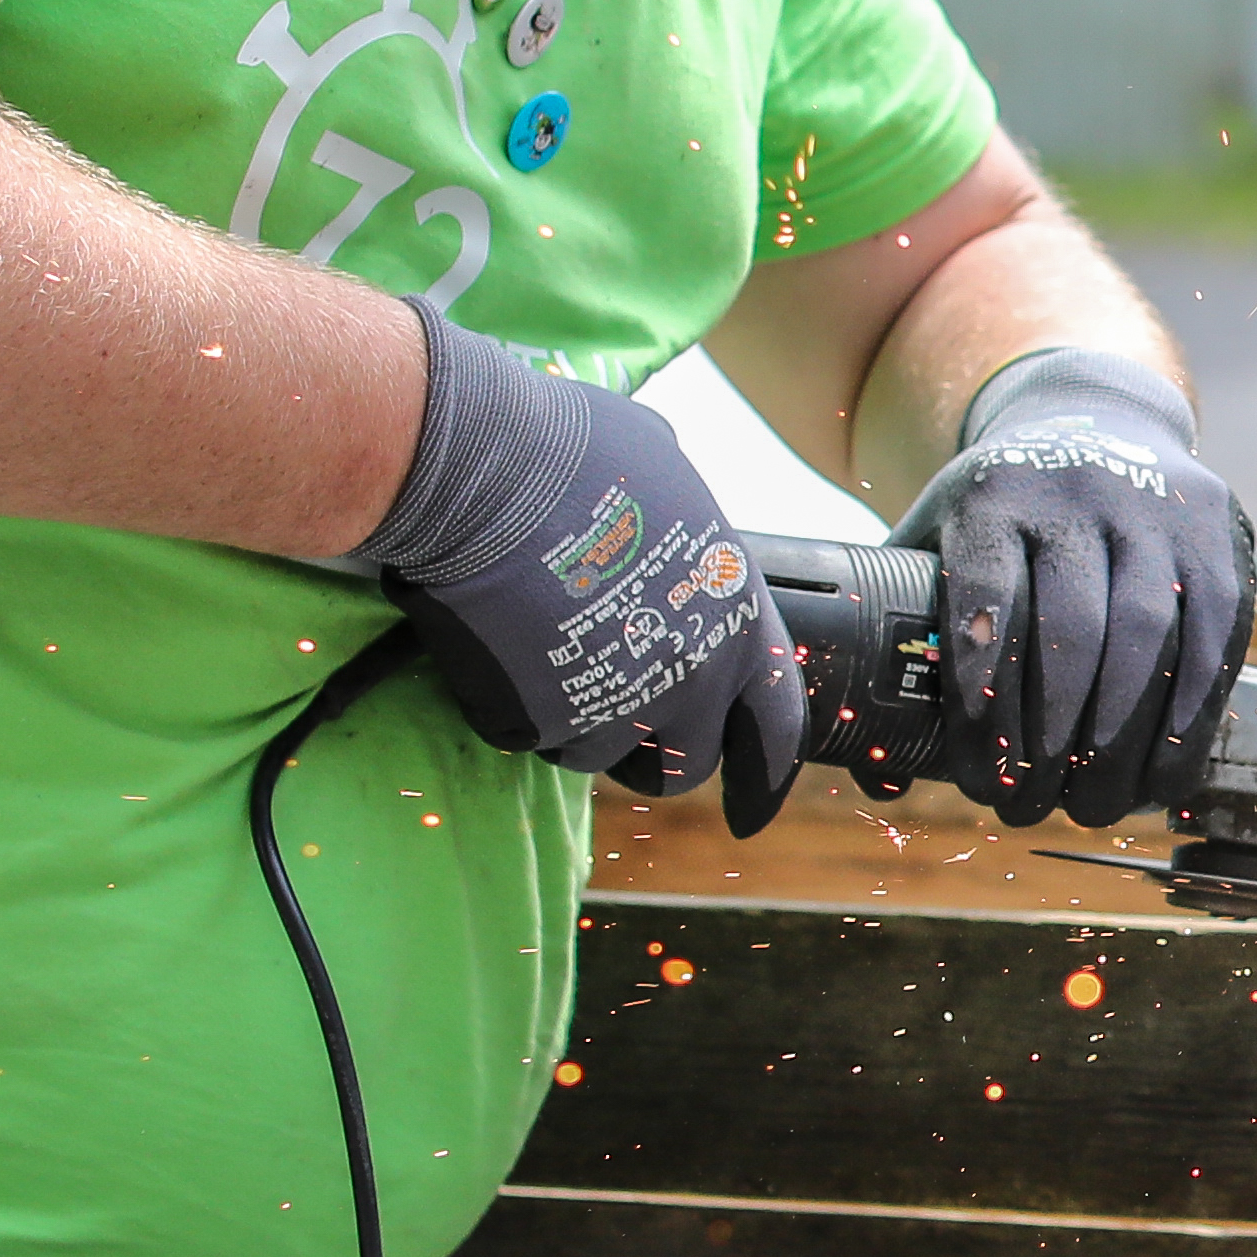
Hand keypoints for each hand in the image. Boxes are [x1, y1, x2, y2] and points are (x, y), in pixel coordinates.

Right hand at [346, 319, 811, 824]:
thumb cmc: (574, 450)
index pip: (775, 722)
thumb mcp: (663, 468)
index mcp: (736, 617)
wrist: (482, 470)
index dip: (765, 770)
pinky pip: (532, 733)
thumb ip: (683, 518)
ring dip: (575, 717)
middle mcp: (690, 674)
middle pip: (686, 761)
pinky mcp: (541, 722)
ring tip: (542, 644)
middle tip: (612, 706)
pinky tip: (501, 642)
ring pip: (600, 753)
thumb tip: (671, 504)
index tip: (753, 807)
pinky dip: (517, 703)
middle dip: (653, 748)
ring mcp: (616, 706)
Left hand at [895, 346, 1256, 825]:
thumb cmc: (1003, 516)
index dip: (983, 701)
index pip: (986, 602)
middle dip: (1055, 738)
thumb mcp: (938, 543)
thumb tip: (881, 777)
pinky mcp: (1217, 533)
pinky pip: (1214, 635)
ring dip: (1125, 738)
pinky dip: (1190, 715)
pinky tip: (1166, 772)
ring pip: (1147, 634)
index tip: (980, 778)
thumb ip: (903, 645)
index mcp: (993, 496)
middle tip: (1039, 808)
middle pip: (1073, 629)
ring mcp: (1155, 508)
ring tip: (1099, 805)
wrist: (1095, 419)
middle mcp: (1077, 492)